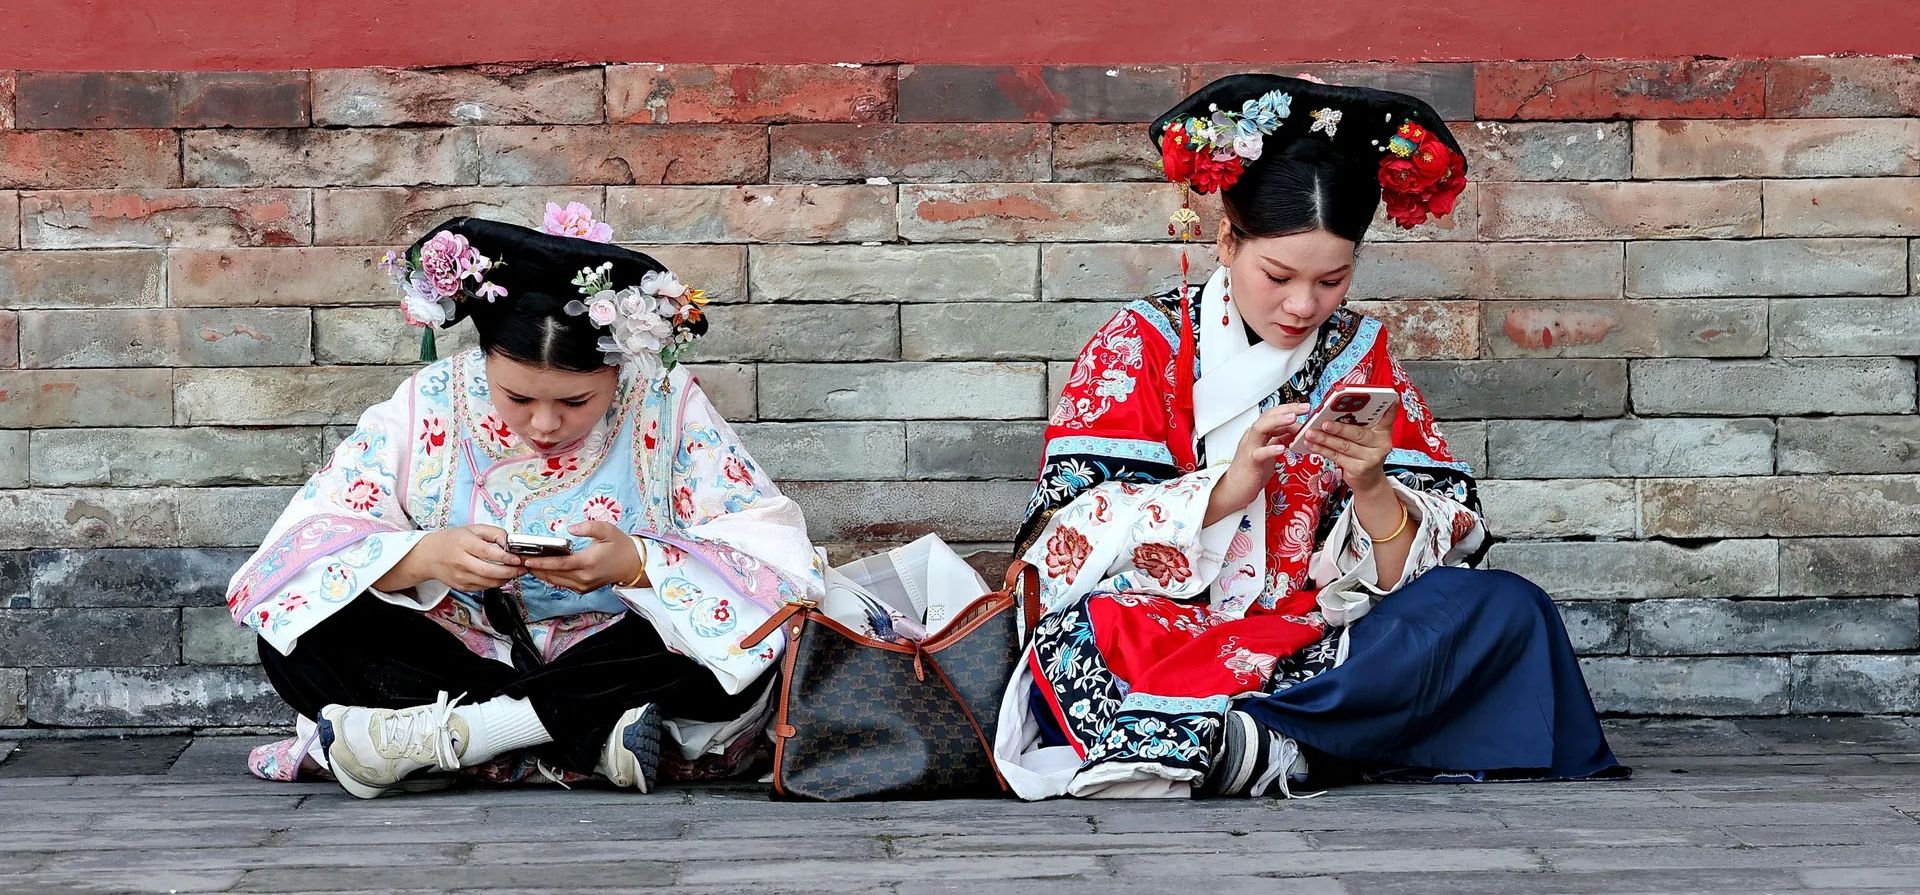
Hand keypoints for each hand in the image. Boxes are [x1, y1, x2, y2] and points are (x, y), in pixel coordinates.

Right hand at [416, 525, 524, 591]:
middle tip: (522, 568)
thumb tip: (510, 542)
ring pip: (488, 583)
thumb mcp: (472, 529)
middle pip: (489, 572)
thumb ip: (494, 533)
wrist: (428, 556)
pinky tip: (501, 577)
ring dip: (505, 579)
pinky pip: (483, 588)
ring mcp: (460, 576)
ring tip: (515, 572)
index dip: (505, 557)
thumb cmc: (452, 540)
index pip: (487, 553)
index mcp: (463, 543)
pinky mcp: (461, 586)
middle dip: (510, 572)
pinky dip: (495, 583)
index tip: (518, 559)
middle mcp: (461, 561)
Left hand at [521, 521, 644, 593]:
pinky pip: (563, 584)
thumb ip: (588, 527)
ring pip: (556, 581)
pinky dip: (552, 577)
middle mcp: (583, 577)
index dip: (541, 562)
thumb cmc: (620, 545)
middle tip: (519, 561)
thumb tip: (570, 529)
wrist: (633, 565)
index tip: (527, 559)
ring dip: (541, 574)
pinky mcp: (584, 589)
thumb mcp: (607, 530)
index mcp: (587, 562)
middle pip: (553, 575)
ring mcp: (583, 585)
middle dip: (536, 568)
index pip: (558, 564)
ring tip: (528, 565)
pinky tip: (543, 570)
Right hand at [1206, 403, 1309, 523]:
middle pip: (1267, 416)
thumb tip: (1295, 429)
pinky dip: (1271, 449)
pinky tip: (1282, 448)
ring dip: (1277, 421)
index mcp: (1258, 433)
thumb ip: (1280, 439)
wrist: (1235, 489)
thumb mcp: (1270, 450)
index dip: (1289, 409)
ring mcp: (1249, 448)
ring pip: (1260, 428)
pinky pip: (1259, 453)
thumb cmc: (1252, 470)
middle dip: (1287, 409)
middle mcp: (1252, 436)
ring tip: (1293, 418)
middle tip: (1305, 408)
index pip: (1273, 414)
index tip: (1305, 408)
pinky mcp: (1250, 462)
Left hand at [1302, 402, 1400, 496]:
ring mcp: (1370, 458)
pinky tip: (1312, 444)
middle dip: (1338, 428)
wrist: (1369, 481)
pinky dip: (1322, 449)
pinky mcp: (1358, 469)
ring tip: (1311, 433)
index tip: (1392, 399)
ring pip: (1344, 446)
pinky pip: (1336, 457)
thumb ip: (1359, 425)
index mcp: (1383, 433)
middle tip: (1324, 423)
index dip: (1390, 409)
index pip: (1387, 419)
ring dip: (1324, 439)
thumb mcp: (1368, 438)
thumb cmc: (1365, 454)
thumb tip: (1336, 411)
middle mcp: (1380, 445)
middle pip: (1357, 434)